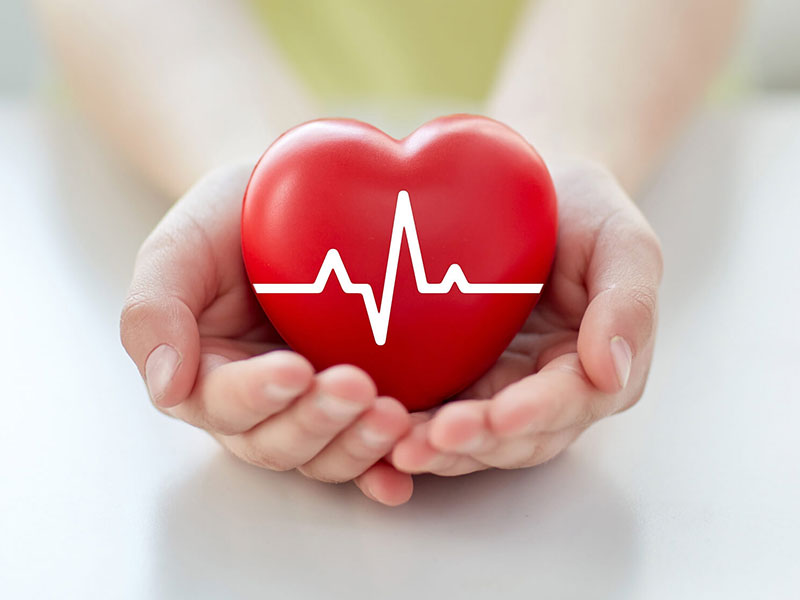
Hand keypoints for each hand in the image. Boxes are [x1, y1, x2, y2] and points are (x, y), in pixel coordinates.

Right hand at [120, 163, 413, 505]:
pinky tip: (403, 474)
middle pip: (277, 442)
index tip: (293, 368)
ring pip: (325, 455)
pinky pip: (370, 450)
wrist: (298, 199)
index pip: (222, 403)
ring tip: (392, 416)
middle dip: (316, 420)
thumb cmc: (232, 220)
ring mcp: (310, 409)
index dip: (256, 394)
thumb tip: (167, 387)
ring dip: (357, 446)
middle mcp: (258, 406)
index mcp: (206, 375)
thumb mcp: (182, 247)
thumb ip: (154, 309)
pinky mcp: (358, 406)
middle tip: (355, 387)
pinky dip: (386, 468)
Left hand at [388, 158, 662, 475]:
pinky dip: (408, 429)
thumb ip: (628, 302)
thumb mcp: (621, 242)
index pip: (570, 403)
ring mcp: (496, 389)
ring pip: (472, 440)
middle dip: (475, 443)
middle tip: (429, 441)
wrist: (524, 188)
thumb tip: (612, 371)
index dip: (537, 413)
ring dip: (437, 450)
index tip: (502, 414)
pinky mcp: (454, 379)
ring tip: (397, 448)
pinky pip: (432, 414)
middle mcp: (544, 392)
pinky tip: (376, 429)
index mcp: (593, 369)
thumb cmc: (580, 211)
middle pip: (515, 438)